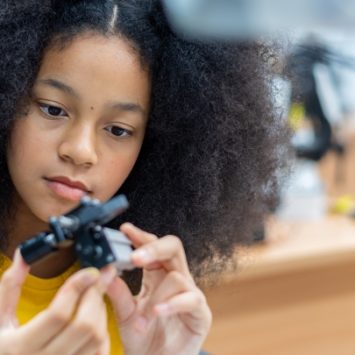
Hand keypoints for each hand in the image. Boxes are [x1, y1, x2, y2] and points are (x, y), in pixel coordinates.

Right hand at [0, 249, 115, 354]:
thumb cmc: (2, 346)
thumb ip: (10, 285)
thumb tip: (24, 255)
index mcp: (20, 347)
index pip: (58, 314)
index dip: (78, 287)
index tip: (90, 271)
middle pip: (84, 325)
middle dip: (94, 295)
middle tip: (97, 279)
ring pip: (96, 338)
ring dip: (100, 310)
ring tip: (94, 296)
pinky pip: (100, 350)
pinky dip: (102, 330)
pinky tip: (94, 317)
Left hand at [106, 223, 211, 354]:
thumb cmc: (144, 338)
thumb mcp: (125, 315)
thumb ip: (118, 294)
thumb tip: (105, 271)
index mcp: (157, 274)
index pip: (151, 246)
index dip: (141, 236)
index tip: (126, 230)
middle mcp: (174, 278)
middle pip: (173, 247)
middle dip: (155, 248)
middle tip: (136, 257)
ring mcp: (189, 293)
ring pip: (177, 277)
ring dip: (157, 296)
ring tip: (143, 317)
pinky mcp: (200, 311)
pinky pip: (190, 298)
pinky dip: (173, 304)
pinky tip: (158, 312)